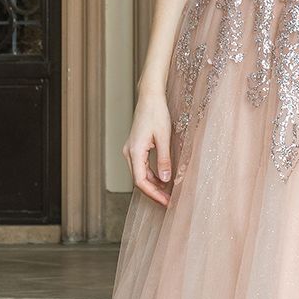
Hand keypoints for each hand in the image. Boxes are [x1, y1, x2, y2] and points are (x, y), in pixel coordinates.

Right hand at [124, 90, 173, 205]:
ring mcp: (131, 150)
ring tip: (168, 193)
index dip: (153, 194)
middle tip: (169, 201)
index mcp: (134, 152)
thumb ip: (164, 160)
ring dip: (153, 185)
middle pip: (139, 180)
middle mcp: (129, 153)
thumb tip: (166, 181)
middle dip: (154, 192)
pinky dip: (152, 175)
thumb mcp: (164, 137)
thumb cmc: (157, 113)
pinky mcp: (136, 147)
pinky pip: (142, 166)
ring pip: (140, 174)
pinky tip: (163, 179)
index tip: (166, 202)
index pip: (140, 181)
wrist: (150, 97)